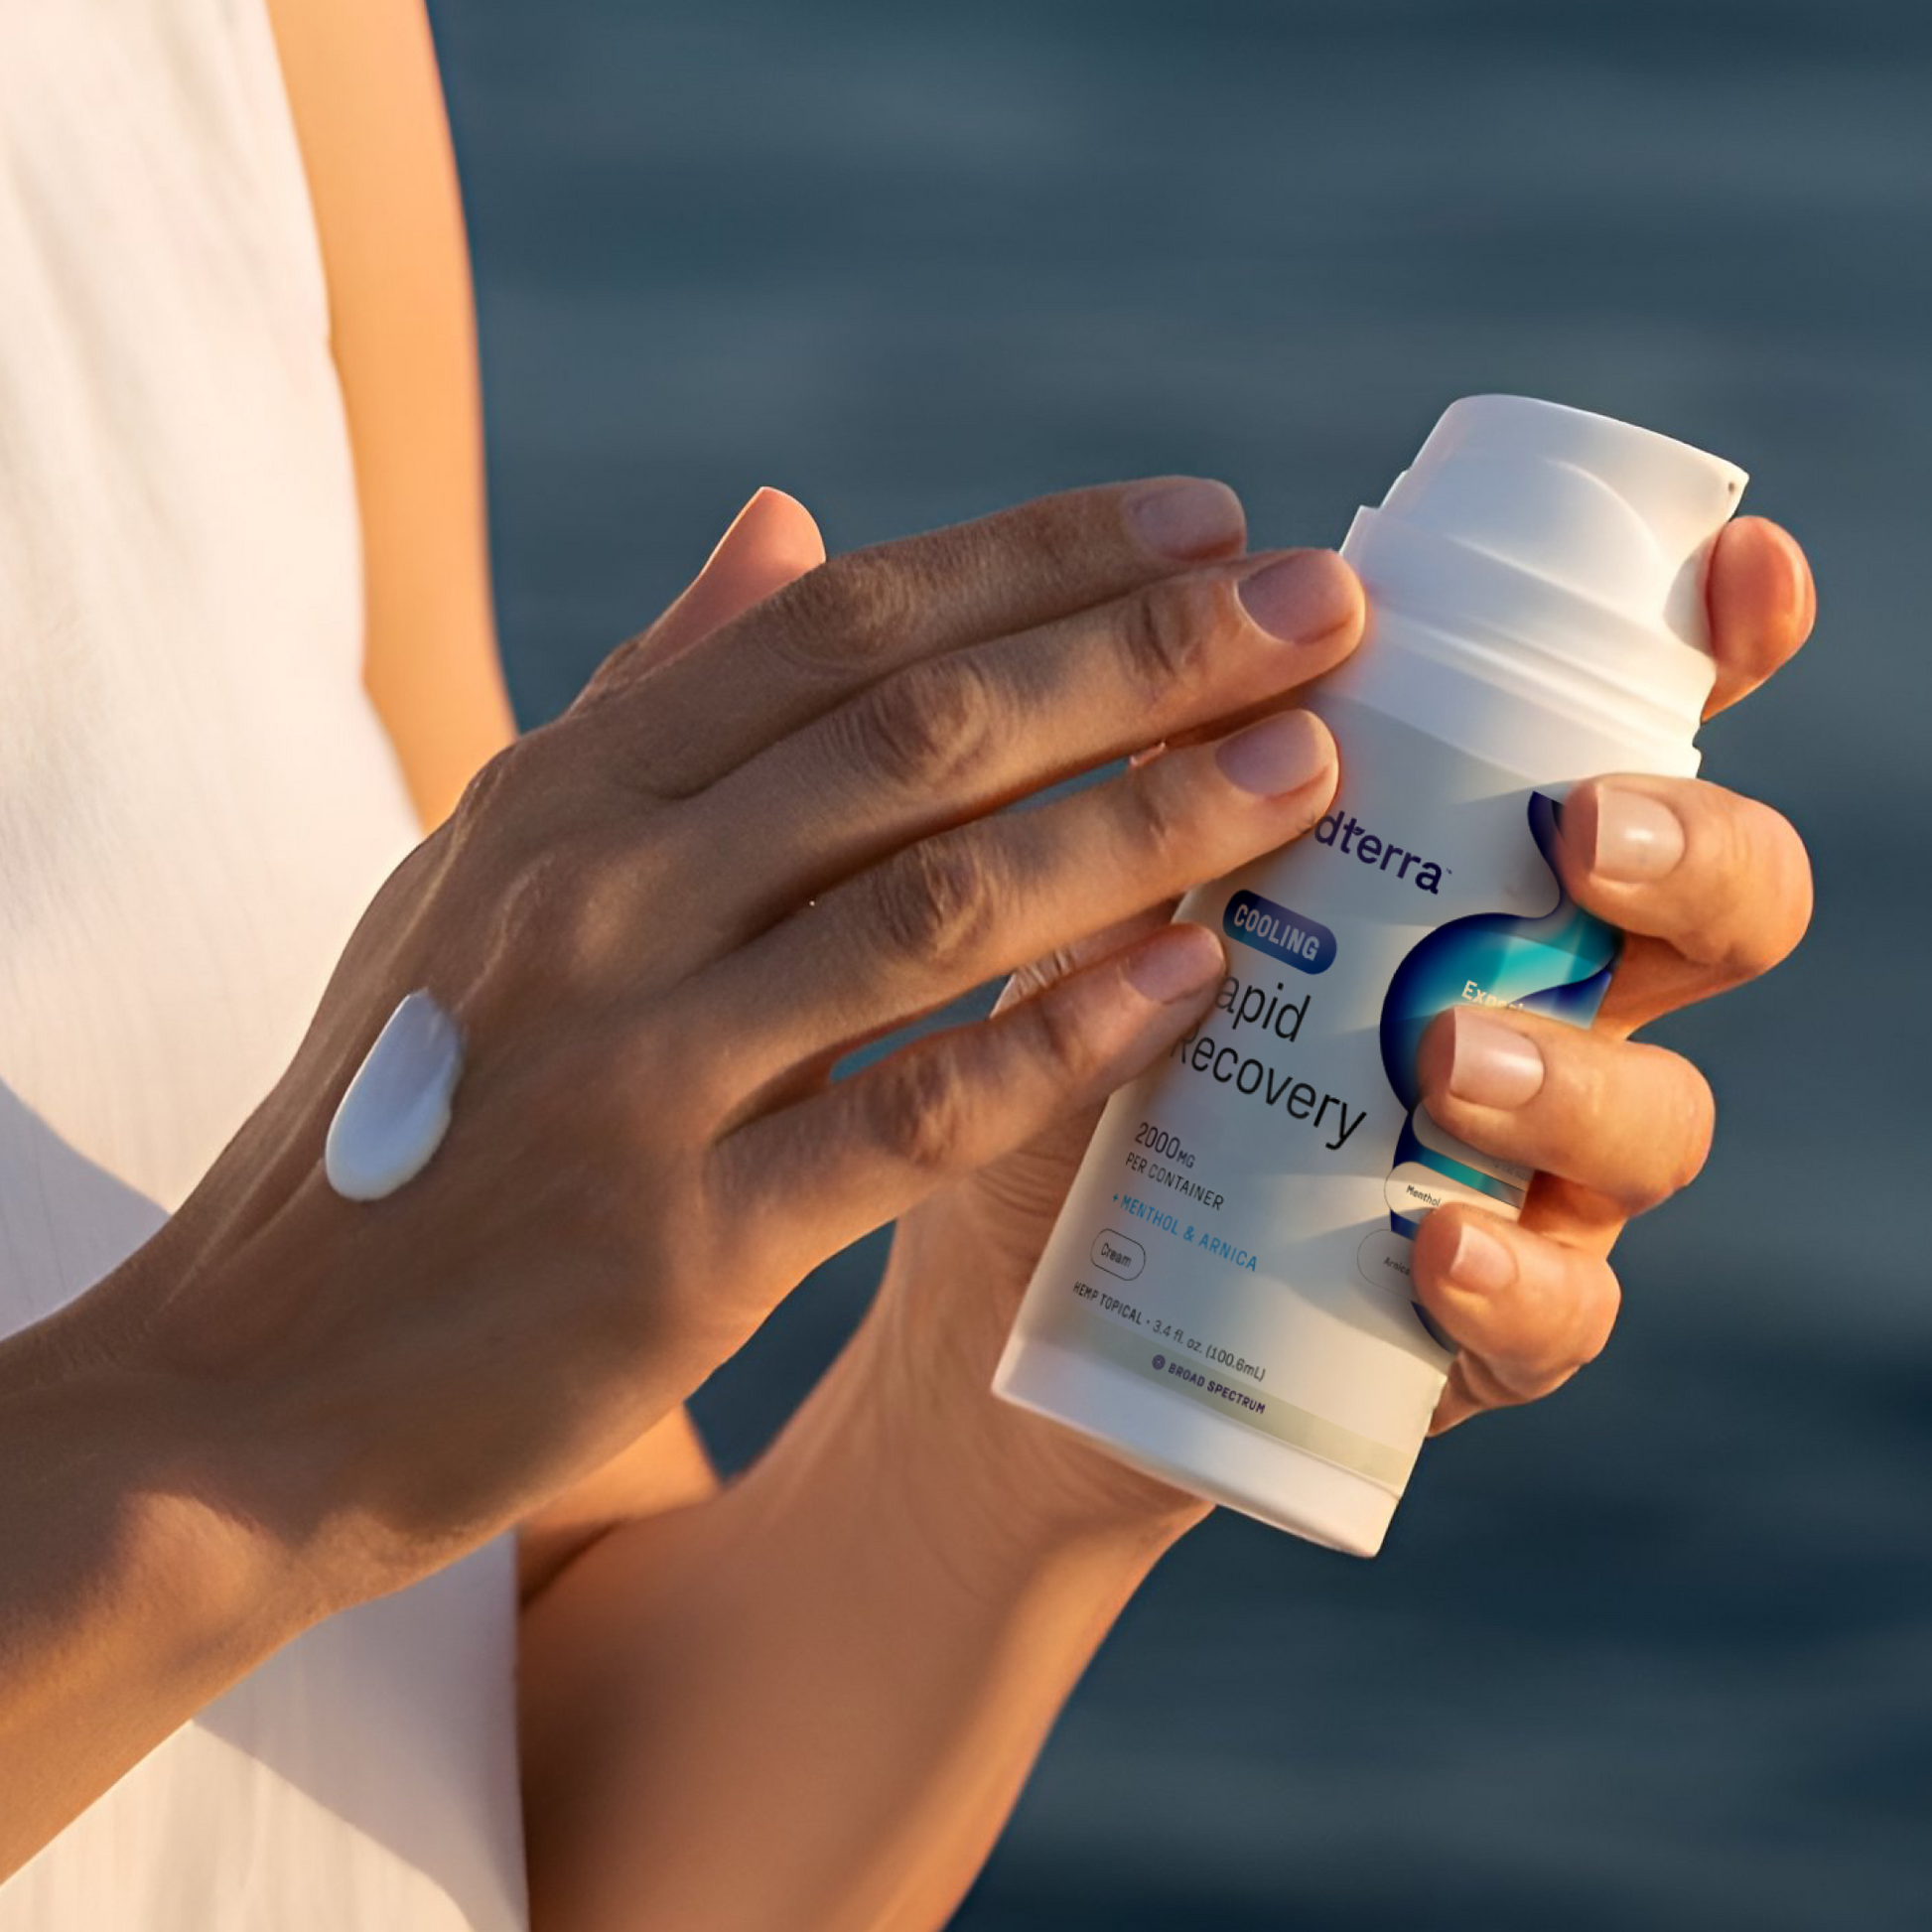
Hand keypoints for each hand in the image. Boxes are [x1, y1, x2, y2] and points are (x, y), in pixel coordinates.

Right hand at [73, 476, 1367, 1608]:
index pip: (839, 626)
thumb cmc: (404, 1110)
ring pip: (939, 902)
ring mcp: (636, 1069)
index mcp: (565, 794)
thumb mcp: (486, 870)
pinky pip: (911, 1112)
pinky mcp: (679, 1243)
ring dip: (1144, 822)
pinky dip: (1062, 1040)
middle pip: (918, 733)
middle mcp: (599, 896)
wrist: (261, 1377)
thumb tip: (790, 521)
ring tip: (1307, 768)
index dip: (1039, 560)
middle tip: (1319, 607)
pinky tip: (1197, 976)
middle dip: (1139, 654)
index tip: (1208, 521)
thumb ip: (647, 698)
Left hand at [858, 514, 1815, 1538]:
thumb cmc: (1096, 1051)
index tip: (1738, 571)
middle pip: (1720, 913)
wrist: (1036, 1278)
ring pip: (1659, 1117)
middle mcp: (1543, 1005)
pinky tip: (1435, 1254)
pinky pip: (1560, 1315)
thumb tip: (1215, 601)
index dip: (1720, 655)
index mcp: (1478, 872)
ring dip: (1574, 1079)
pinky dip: (1516, 1283)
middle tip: (1584, 833)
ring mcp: (1529, 1168)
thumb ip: (1179, 775)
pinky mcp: (1480, 1327)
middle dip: (1694, 857)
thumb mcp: (1120, 893)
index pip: (1633, 745)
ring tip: (1446, 1059)